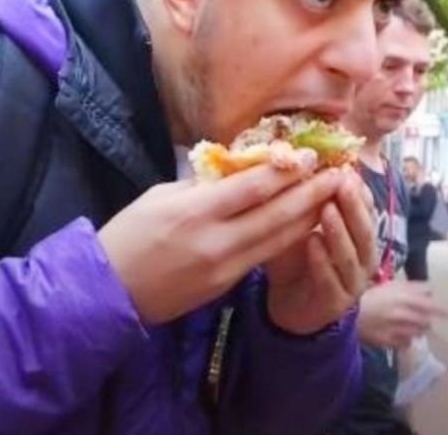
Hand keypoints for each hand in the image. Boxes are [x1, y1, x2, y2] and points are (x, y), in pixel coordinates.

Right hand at [98, 161, 343, 323]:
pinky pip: (266, 256)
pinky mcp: (227, 284)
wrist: (108, 291)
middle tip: (339, 174)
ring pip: (279, 238)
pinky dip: (290, 238)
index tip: (311, 155)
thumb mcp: (160, 196)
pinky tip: (308, 224)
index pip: (253, 187)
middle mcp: (216, 240)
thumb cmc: (128, 234)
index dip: (287, 170)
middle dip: (312, 192)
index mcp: (195, 211)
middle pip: (277, 213)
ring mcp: (224, 266)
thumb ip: (204, 185)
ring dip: (310, 216)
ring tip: (333, 196)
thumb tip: (240, 169)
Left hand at [265, 169, 377, 334]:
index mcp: (360, 235)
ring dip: (340, 231)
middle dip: (354, 205)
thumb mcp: (300, 225)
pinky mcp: (336, 303)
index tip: (345, 169)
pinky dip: (322, 261)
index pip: (368, 208)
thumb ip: (306, 202)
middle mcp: (364, 257)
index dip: (359, 189)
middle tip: (342, 182)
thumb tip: (302, 162)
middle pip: (365, 229)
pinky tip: (312, 242)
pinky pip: (331, 279)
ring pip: (352, 255)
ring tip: (327, 209)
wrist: (288, 305)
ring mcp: (353, 282)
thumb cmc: (297, 258)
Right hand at [356, 281, 447, 348]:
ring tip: (413, 327)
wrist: (348, 312)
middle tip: (427, 321)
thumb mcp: (391, 285)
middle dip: (428, 321)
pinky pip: (405, 343)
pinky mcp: (388, 342)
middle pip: (426, 321)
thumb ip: (412, 287)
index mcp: (405, 299)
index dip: (440, 310)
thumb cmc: (370, 295)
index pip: (430, 305)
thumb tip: (430, 289)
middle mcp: (404, 315)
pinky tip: (402, 336)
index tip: (445, 313)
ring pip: (417, 333)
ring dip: (419, 331)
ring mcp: (397, 330)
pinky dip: (407, 340)